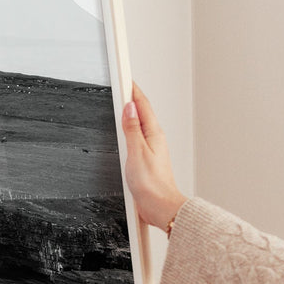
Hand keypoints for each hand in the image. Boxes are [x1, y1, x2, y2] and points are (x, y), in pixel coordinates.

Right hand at [122, 83, 187, 229]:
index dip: (133, 90)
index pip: (142, 105)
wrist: (160, 207)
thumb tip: (129, 108)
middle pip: (142, 112)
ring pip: (140, 125)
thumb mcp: (137, 152)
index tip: (125, 77)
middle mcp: (154, 139)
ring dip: (131, 113)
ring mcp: (151, 149)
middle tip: (123, 84)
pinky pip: (137, 138)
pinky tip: (126, 132)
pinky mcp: (146, 160)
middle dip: (132, 98)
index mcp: (153, 134)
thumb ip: (132, 129)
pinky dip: (130, 130)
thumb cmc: (152, 185)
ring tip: (123, 102)